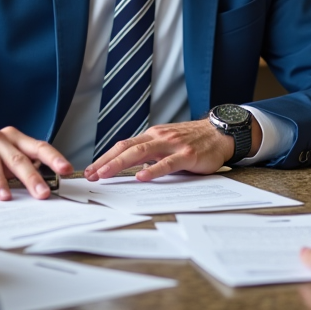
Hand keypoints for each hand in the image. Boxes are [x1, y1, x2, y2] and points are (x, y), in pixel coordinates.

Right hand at [0, 126, 71, 200]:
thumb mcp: (9, 157)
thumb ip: (26, 166)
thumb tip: (47, 186)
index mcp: (15, 138)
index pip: (38, 147)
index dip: (53, 158)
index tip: (66, 170)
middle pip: (18, 158)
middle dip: (31, 177)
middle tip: (42, 193)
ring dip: (0, 182)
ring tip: (6, 198)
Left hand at [83, 117, 260, 180]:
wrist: (220, 133)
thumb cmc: (193, 141)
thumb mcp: (167, 145)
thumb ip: (151, 154)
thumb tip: (130, 169)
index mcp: (152, 136)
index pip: (124, 146)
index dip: (106, 157)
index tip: (91, 170)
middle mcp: (159, 137)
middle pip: (127, 148)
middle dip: (107, 161)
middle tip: (92, 175)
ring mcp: (172, 145)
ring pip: (142, 153)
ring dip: (121, 164)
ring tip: (106, 174)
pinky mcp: (186, 154)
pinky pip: (167, 163)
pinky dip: (153, 170)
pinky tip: (141, 177)